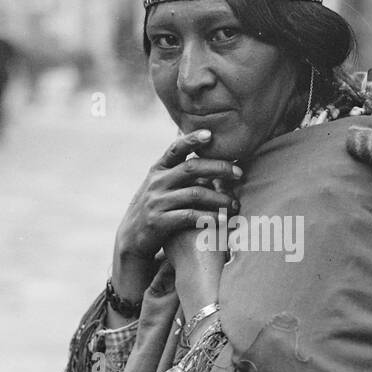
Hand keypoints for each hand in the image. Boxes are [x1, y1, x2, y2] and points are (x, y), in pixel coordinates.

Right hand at [111, 129, 240, 303]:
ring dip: (219, 198)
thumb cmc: (156, 205)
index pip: (175, 148)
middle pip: (192, 168)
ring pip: (195, 194)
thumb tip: (205, 146)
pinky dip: (208, 217)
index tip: (210, 134)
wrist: (132, 237)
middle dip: (219, 168)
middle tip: (239, 174)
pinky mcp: (159, 221)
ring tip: (235, 205)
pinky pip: (189, 216)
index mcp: (158, 169)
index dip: (192, 139)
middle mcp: (157, 182)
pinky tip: (222, 220)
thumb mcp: (160, 183)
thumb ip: (179, 169)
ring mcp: (157, 201)